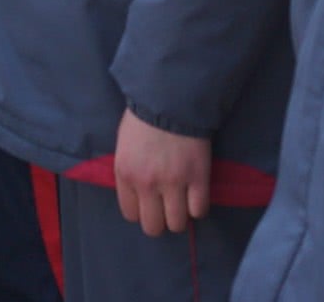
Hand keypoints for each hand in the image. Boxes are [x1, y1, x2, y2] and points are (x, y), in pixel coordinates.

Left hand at [113, 108, 210, 237]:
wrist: (171, 97)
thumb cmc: (144, 116)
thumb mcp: (124, 144)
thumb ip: (129, 171)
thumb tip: (137, 193)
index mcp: (125, 173)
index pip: (130, 214)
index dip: (141, 212)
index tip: (149, 204)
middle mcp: (146, 183)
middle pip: (153, 226)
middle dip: (160, 221)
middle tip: (167, 208)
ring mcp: (173, 182)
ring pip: (177, 224)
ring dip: (180, 216)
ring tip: (183, 203)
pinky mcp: (198, 178)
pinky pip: (199, 210)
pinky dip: (198, 208)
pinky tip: (196, 196)